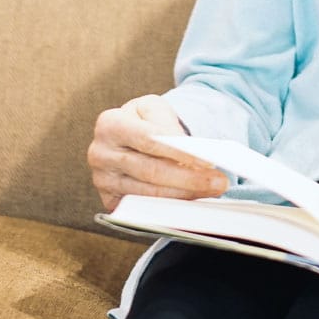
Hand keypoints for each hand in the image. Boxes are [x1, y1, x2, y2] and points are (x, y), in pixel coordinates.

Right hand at [88, 94, 228, 210]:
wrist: (128, 133)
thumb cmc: (144, 120)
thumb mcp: (155, 108)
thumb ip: (170, 125)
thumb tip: (192, 151)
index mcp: (109, 124)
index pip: (149, 140)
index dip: (179, 152)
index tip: (208, 161)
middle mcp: (100, 153)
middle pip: (150, 171)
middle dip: (188, 179)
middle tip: (218, 182)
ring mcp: (102, 180)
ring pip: (148, 194)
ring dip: (183, 195)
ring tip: (210, 192)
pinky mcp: (109, 201)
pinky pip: (142, 210)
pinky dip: (168, 208)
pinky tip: (189, 203)